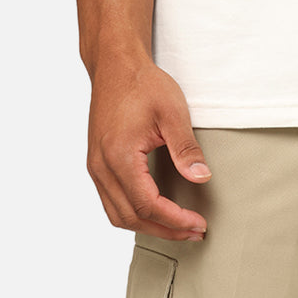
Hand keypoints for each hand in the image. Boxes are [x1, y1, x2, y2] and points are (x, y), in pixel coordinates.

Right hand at [86, 54, 211, 241]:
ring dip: (147, 225)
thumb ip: (186, 149)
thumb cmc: (143, 84)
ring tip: (177, 226)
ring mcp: (95, 167)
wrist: (115, 66)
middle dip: (164, 229)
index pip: (147, 204)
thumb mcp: (172, 112)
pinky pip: (111, 200)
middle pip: (130, 216)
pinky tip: (154, 209)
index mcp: (119, 156)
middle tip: (193, 231)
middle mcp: (101, 167)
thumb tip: (202, 179)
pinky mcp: (96, 163)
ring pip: (117, 214)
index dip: (174, 219)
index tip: (198, 224)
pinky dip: (133, 212)